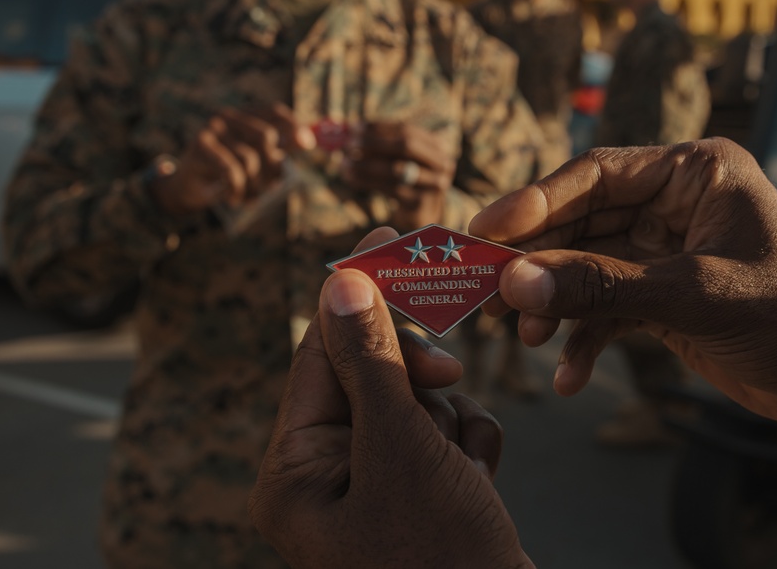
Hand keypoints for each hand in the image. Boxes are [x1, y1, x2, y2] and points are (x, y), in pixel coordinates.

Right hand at [150, 104, 314, 215]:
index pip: (273, 112)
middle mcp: (227, 117)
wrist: (189, 187)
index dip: (293, 126)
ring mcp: (212, 131)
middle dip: (274, 167)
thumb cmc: (229, 171)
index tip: (308, 145)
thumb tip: (309, 140)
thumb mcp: (257, 159)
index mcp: (244, 115)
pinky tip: (233, 196)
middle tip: (272, 186)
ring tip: (249, 196)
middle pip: (265, 137)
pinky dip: (237, 189)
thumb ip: (281, 148)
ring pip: (249, 160)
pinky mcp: (200, 148)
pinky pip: (231, 172)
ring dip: (255, 186)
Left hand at [250, 227, 530, 568]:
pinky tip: (480, 483)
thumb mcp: (402, 452)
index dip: (356, 295)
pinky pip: (442, 433)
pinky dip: (469, 445)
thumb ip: (370, 364)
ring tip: (463, 475)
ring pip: (414, 400)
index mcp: (295, 472)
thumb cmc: (443, 559)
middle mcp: (325, 478)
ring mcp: (374, 488)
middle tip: (450, 377)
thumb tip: (338, 285)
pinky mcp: (418, 495)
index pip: (319, 356)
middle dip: (416, 380)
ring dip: (451, 421)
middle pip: (369, 376)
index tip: (389, 239)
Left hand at [341, 121, 455, 230]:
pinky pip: (389, 189)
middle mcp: (441, 163)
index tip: (354, 127)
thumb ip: (379, 144)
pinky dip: (367, 182)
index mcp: (437, 146)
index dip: (378, 127)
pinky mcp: (421, 202)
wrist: (420, 214)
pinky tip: (351, 178)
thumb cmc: (404, 180)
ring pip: (395, 169)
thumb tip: (348, 128)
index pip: (406, 129)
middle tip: (348, 144)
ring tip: (344, 164)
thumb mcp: (398, 159)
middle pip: (406, 146)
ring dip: (365, 165)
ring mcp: (434, 184)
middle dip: (374, 143)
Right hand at [469, 140, 776, 438]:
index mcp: (694, 174)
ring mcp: (665, 253)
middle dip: (534, 260)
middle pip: (581, 222)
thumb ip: (604, 287)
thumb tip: (516, 284)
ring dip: (553, 303)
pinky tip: (567, 376)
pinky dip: (584, 340)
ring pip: (586, 268)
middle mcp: (674, 205)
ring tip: (523, 336)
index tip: (484, 231)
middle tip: (483, 289)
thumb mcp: (696, 296)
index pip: (597, 175)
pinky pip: (607, 309)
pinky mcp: (662, 297)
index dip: (535, 201)